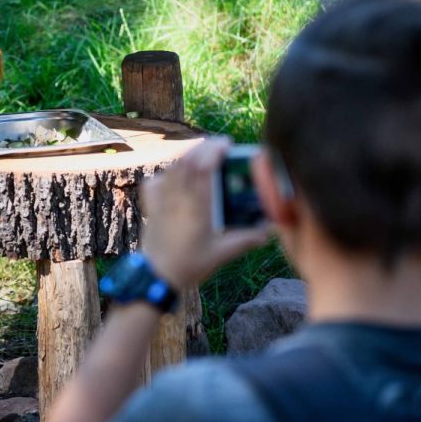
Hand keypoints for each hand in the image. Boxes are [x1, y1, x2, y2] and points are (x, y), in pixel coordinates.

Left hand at [140, 138, 270, 290]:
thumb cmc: (189, 265)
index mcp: (195, 207)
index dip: (214, 151)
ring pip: (172, 166)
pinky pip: (157, 180)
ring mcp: (161, 200)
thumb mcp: (222, 253)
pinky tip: (177, 174)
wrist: (156, 277)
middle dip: (204, 147)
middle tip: (220, 146)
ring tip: (204, 154)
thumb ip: (246, 239)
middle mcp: (176, 198)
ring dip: (188, 155)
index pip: (202, 168)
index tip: (227, 145)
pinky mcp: (151, 205)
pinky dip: (168, 170)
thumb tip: (269, 229)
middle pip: (186, 160)